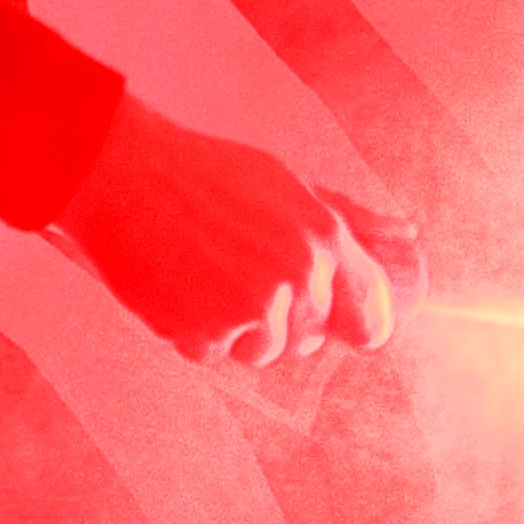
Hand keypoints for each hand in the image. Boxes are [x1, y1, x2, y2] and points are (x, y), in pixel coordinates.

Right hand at [57, 99, 399, 364]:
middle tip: (229, 277)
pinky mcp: (209, 329)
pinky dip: (188, 331)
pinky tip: (169, 288)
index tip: (333, 325)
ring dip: (229, 329)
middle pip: (307, 338)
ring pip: (259, 352)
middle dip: (273, 319)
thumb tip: (409, 233)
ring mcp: (254, 305)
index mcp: (325, 237)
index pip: (371, 315)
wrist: (114, 170)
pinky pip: (209, 353)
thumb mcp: (282, 182)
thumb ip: (348, 218)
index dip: (352, 325)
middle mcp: (299, 275)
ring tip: (194, 278)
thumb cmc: (196, 170)